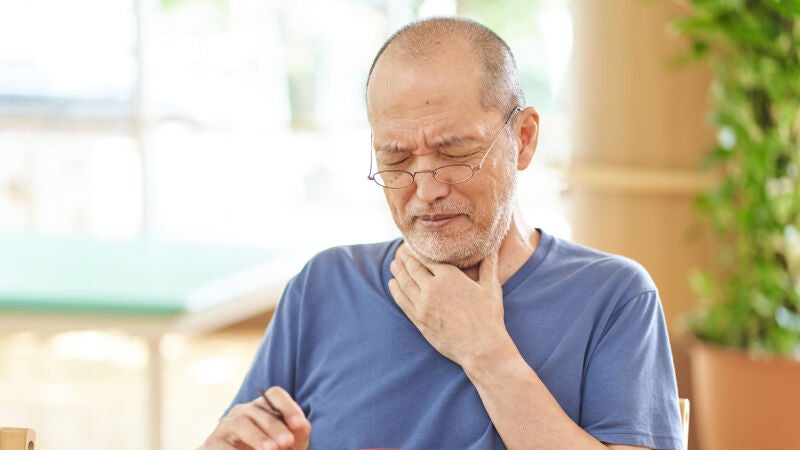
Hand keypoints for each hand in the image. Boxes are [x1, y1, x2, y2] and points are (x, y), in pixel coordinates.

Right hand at [201, 386, 310, 449]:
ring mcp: (226, 425)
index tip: (299, 425)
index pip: (275, 394)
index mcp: (263, 407)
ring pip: (241, 424)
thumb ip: (298, 433)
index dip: (288, 407)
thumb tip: (301, 425)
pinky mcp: (213, 442)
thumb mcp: (287, 444)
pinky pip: (223, 445)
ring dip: (257, 437)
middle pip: (259, 411)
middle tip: (288, 442)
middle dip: (275, 428)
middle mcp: (244, 411)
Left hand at [388, 245, 511, 366]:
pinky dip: (396, 290)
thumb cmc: (489, 317)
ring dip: (398, 272)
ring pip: (405, 283)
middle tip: (402, 253)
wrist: (481, 348)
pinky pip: (402, 301)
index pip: (428, 259)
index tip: (416, 247)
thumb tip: (493, 248)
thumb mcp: (491, 288)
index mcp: (449, 276)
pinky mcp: (418, 320)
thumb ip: (489, 265)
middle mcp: (432, 288)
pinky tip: (393, 284)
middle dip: (407, 260)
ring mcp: (423, 304)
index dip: (420, 252)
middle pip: (413, 268)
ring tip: (394, 265)